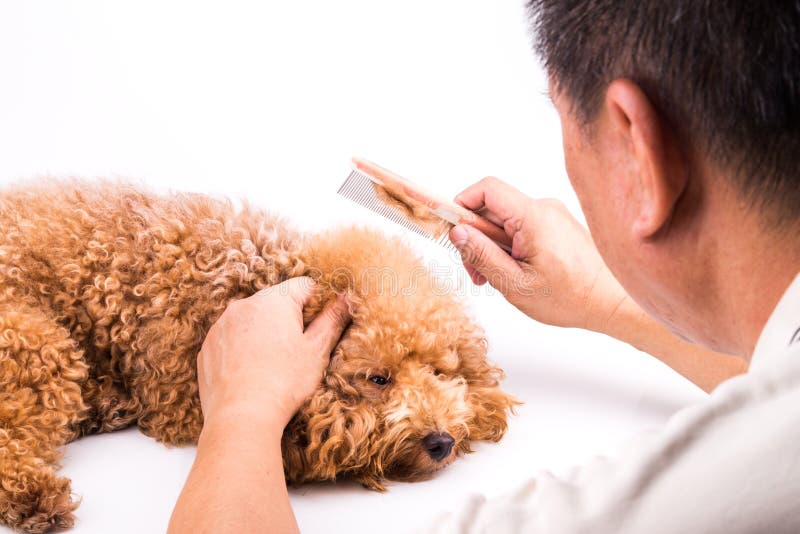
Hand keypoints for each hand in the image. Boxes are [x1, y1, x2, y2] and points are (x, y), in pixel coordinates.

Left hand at [197, 277, 350, 431]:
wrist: (241, 418)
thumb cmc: (284, 383)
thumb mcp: (317, 351)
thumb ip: (332, 319)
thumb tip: (346, 299)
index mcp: (273, 301)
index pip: (303, 286)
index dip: (317, 304)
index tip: (318, 328)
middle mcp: (242, 306)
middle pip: (275, 302)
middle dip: (288, 320)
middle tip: (297, 351)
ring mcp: (221, 326)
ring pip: (251, 321)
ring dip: (264, 334)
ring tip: (272, 365)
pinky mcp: (207, 348)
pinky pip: (231, 340)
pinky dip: (242, 350)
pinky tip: (252, 373)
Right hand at [450, 177, 628, 332]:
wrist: (613, 303)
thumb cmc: (570, 297)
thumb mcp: (515, 283)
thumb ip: (482, 254)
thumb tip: (456, 230)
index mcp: (533, 216)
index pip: (487, 188)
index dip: (462, 203)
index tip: (450, 228)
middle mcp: (544, 208)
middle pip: (493, 208)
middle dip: (475, 237)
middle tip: (474, 272)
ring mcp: (552, 216)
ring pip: (505, 221)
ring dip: (492, 246)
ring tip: (496, 278)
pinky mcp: (557, 226)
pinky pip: (521, 227)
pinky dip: (509, 247)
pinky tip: (515, 273)